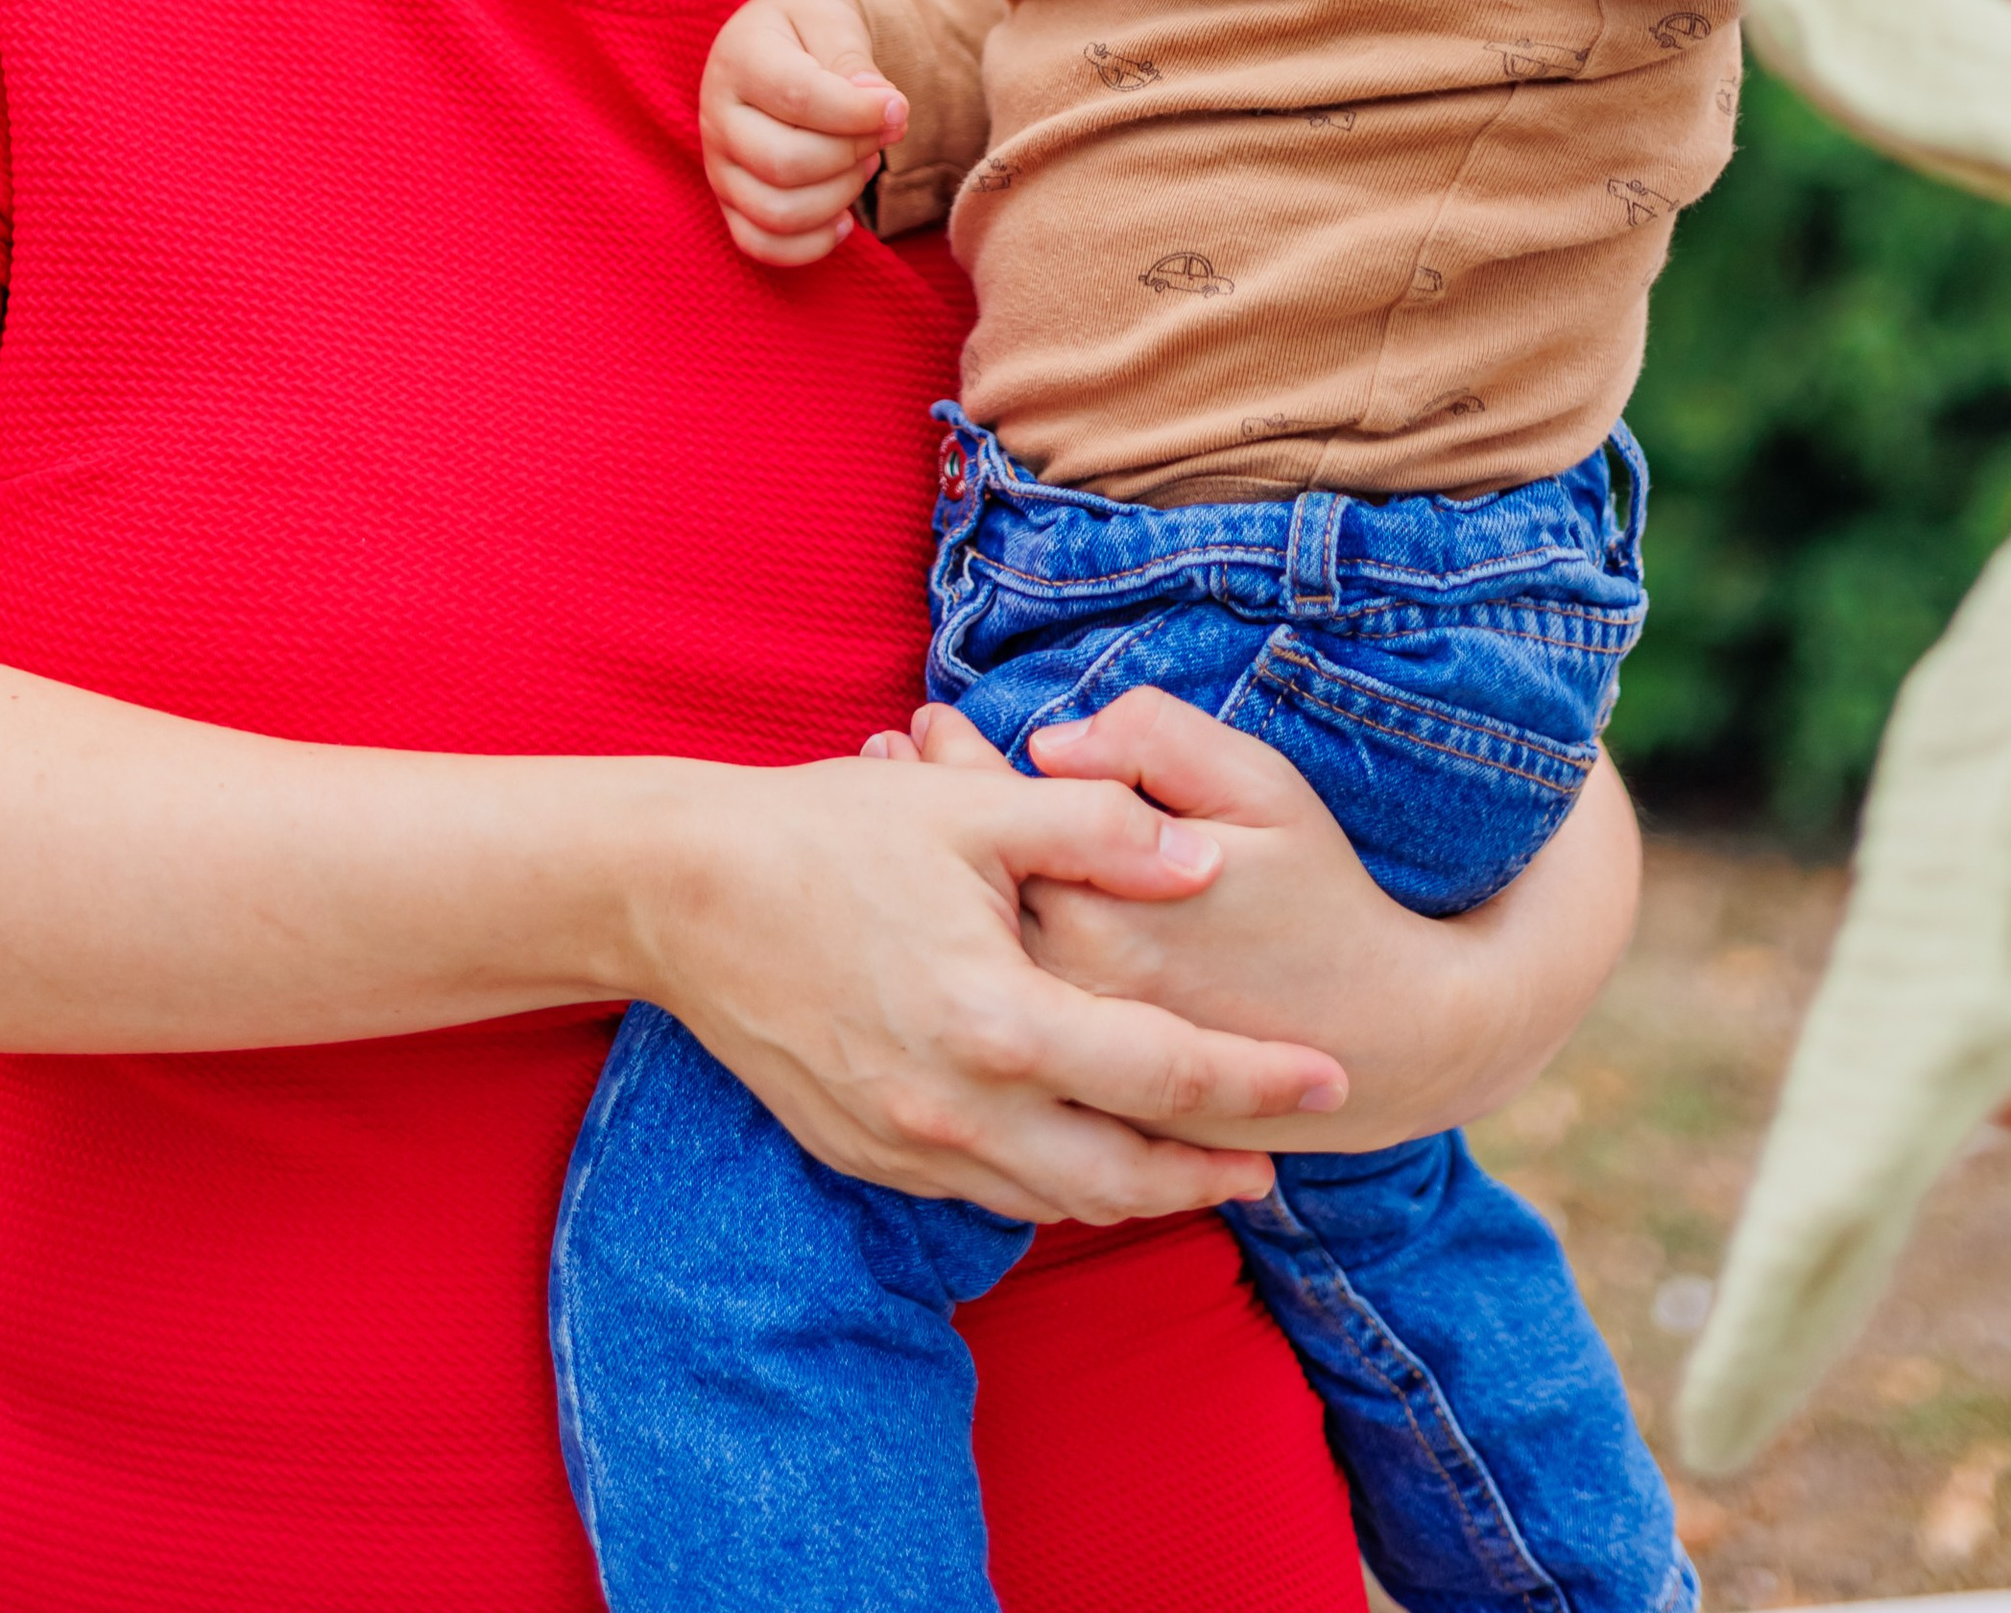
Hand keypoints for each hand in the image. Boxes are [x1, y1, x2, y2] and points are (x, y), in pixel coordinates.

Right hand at [635, 737, 1345, 1224]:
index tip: (1330, 1082)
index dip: (1256, 1080)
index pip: (1164, 1071)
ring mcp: (904, 1143)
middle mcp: (958, 1107)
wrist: (680, 893)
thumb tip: (1204, 860)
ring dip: (1134, 1189)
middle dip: (1209, 1173)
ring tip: (1195, 1165)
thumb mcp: (973, 809)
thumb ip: (1102, 828)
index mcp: (1000, 1020)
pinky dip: (1046, 1182)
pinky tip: (1074, 1150)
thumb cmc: (828, 833)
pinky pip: (980, 1192)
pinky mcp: (863, 1152)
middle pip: (1120, 1177)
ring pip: (1050, 1201)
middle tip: (1279, 1161)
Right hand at [700, 0, 909, 266]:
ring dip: (840, 196)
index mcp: (739, 58)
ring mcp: (718, 165)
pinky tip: (845, 217)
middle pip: (786, 164)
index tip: (899, 106)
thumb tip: (880, 104)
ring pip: (777, 212)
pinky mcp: (729, 201)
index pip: (798, 98)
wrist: (781, 39)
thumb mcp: (833, 18)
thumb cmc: (811, 26)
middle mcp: (716, 116)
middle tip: (883, 132)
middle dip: (853, 153)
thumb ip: (853, 59)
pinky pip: (760, 245)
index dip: (859, 112)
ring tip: (864, 162)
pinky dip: (812, 244)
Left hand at [883, 689, 1639, 1154]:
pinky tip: (952, 935)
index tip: (930, 723)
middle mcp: (1067, 994)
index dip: (956, 761)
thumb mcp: (1264, 791)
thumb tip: (1054, 741)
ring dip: (925, 907)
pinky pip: (997, 1044)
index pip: (994, 819)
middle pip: (957, 901)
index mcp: (1102, 909)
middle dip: (918, 821)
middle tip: (888, 760)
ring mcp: (1068, 1062)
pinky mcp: (1084, 1106)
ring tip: (901, 833)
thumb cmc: (1325, 902)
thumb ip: (1158, 747)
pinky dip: (964, 981)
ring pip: (963, 976)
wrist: (1389, 1046)